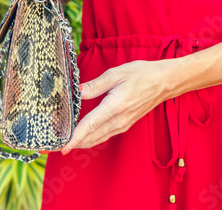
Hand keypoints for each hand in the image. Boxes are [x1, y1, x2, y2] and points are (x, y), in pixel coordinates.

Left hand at [60, 59, 179, 153]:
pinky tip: (84, 137)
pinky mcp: (125, 124)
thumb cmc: (141, 74)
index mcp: (115, 106)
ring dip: (82, 142)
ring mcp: (123, 124)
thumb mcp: (116, 74)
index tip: (64, 146)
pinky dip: (93, 138)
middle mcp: (119, 119)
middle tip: (56, 147)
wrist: (164, 82)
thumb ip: (95, 85)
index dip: (76, 136)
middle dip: (74, 143)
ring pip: (99, 138)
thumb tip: (77, 91)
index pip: (91, 124)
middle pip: (92, 136)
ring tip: (66, 144)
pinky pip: (105, 135)